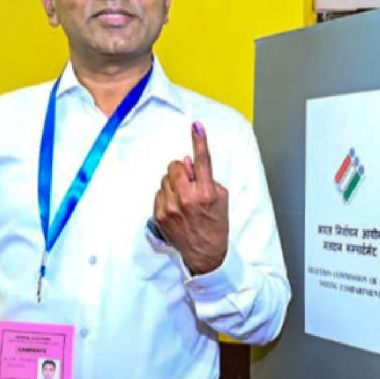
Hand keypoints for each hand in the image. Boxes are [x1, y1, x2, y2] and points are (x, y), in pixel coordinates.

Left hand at [153, 122, 228, 274]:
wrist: (205, 253)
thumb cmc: (215, 224)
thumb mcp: (221, 198)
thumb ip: (206, 178)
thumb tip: (187, 163)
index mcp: (206, 193)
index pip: (203, 161)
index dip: (200, 141)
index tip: (196, 126)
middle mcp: (187, 198)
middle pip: (175, 166)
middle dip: (181, 170)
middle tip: (189, 181)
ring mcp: (171, 207)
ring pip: (165, 178)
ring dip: (173, 183)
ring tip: (183, 198)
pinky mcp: (159, 214)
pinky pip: (158, 192)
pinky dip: (167, 195)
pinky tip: (176, 207)